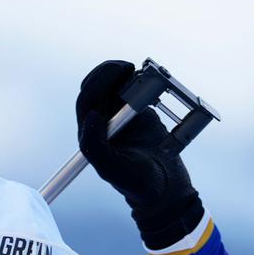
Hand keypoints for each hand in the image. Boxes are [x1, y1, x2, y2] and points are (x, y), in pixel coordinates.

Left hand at [76, 60, 203, 250]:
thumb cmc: (138, 183)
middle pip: (98, 86)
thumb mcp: (115, 170)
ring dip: (124, 74)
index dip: (98, 86)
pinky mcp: (139, 111)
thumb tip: (91, 115)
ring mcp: (121, 114)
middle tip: (126, 67)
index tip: (115, 80)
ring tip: (137, 70)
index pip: (87, 101)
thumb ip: (96, 147)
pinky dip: (140, 81)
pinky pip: (134, 89)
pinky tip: (149, 79)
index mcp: (92, 134)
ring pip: (115, 84)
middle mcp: (103, 121)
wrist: (166, 187)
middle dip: (109, 73)